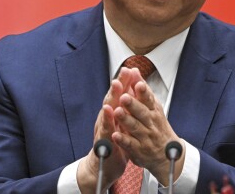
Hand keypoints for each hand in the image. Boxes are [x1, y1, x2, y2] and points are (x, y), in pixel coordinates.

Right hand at [76, 68, 143, 192]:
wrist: (103, 164)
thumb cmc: (114, 139)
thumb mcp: (121, 120)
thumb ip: (125, 103)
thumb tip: (132, 86)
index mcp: (113, 112)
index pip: (120, 94)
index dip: (124, 82)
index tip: (130, 69)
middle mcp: (106, 118)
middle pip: (111, 101)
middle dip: (115, 90)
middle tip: (119, 78)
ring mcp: (103, 130)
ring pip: (105, 117)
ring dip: (108, 108)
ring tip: (111, 99)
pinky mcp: (102, 143)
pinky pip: (104, 134)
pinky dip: (106, 126)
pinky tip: (108, 118)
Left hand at [112, 80, 184, 185]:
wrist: (166, 155)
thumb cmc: (157, 126)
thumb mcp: (153, 106)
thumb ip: (141, 89)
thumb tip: (133, 70)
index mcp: (153, 110)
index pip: (149, 99)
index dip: (143, 92)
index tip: (138, 84)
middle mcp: (150, 123)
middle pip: (142, 112)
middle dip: (133, 104)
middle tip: (124, 97)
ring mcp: (145, 137)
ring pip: (135, 127)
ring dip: (126, 120)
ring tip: (117, 112)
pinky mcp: (138, 150)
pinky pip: (130, 144)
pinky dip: (123, 140)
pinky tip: (115, 135)